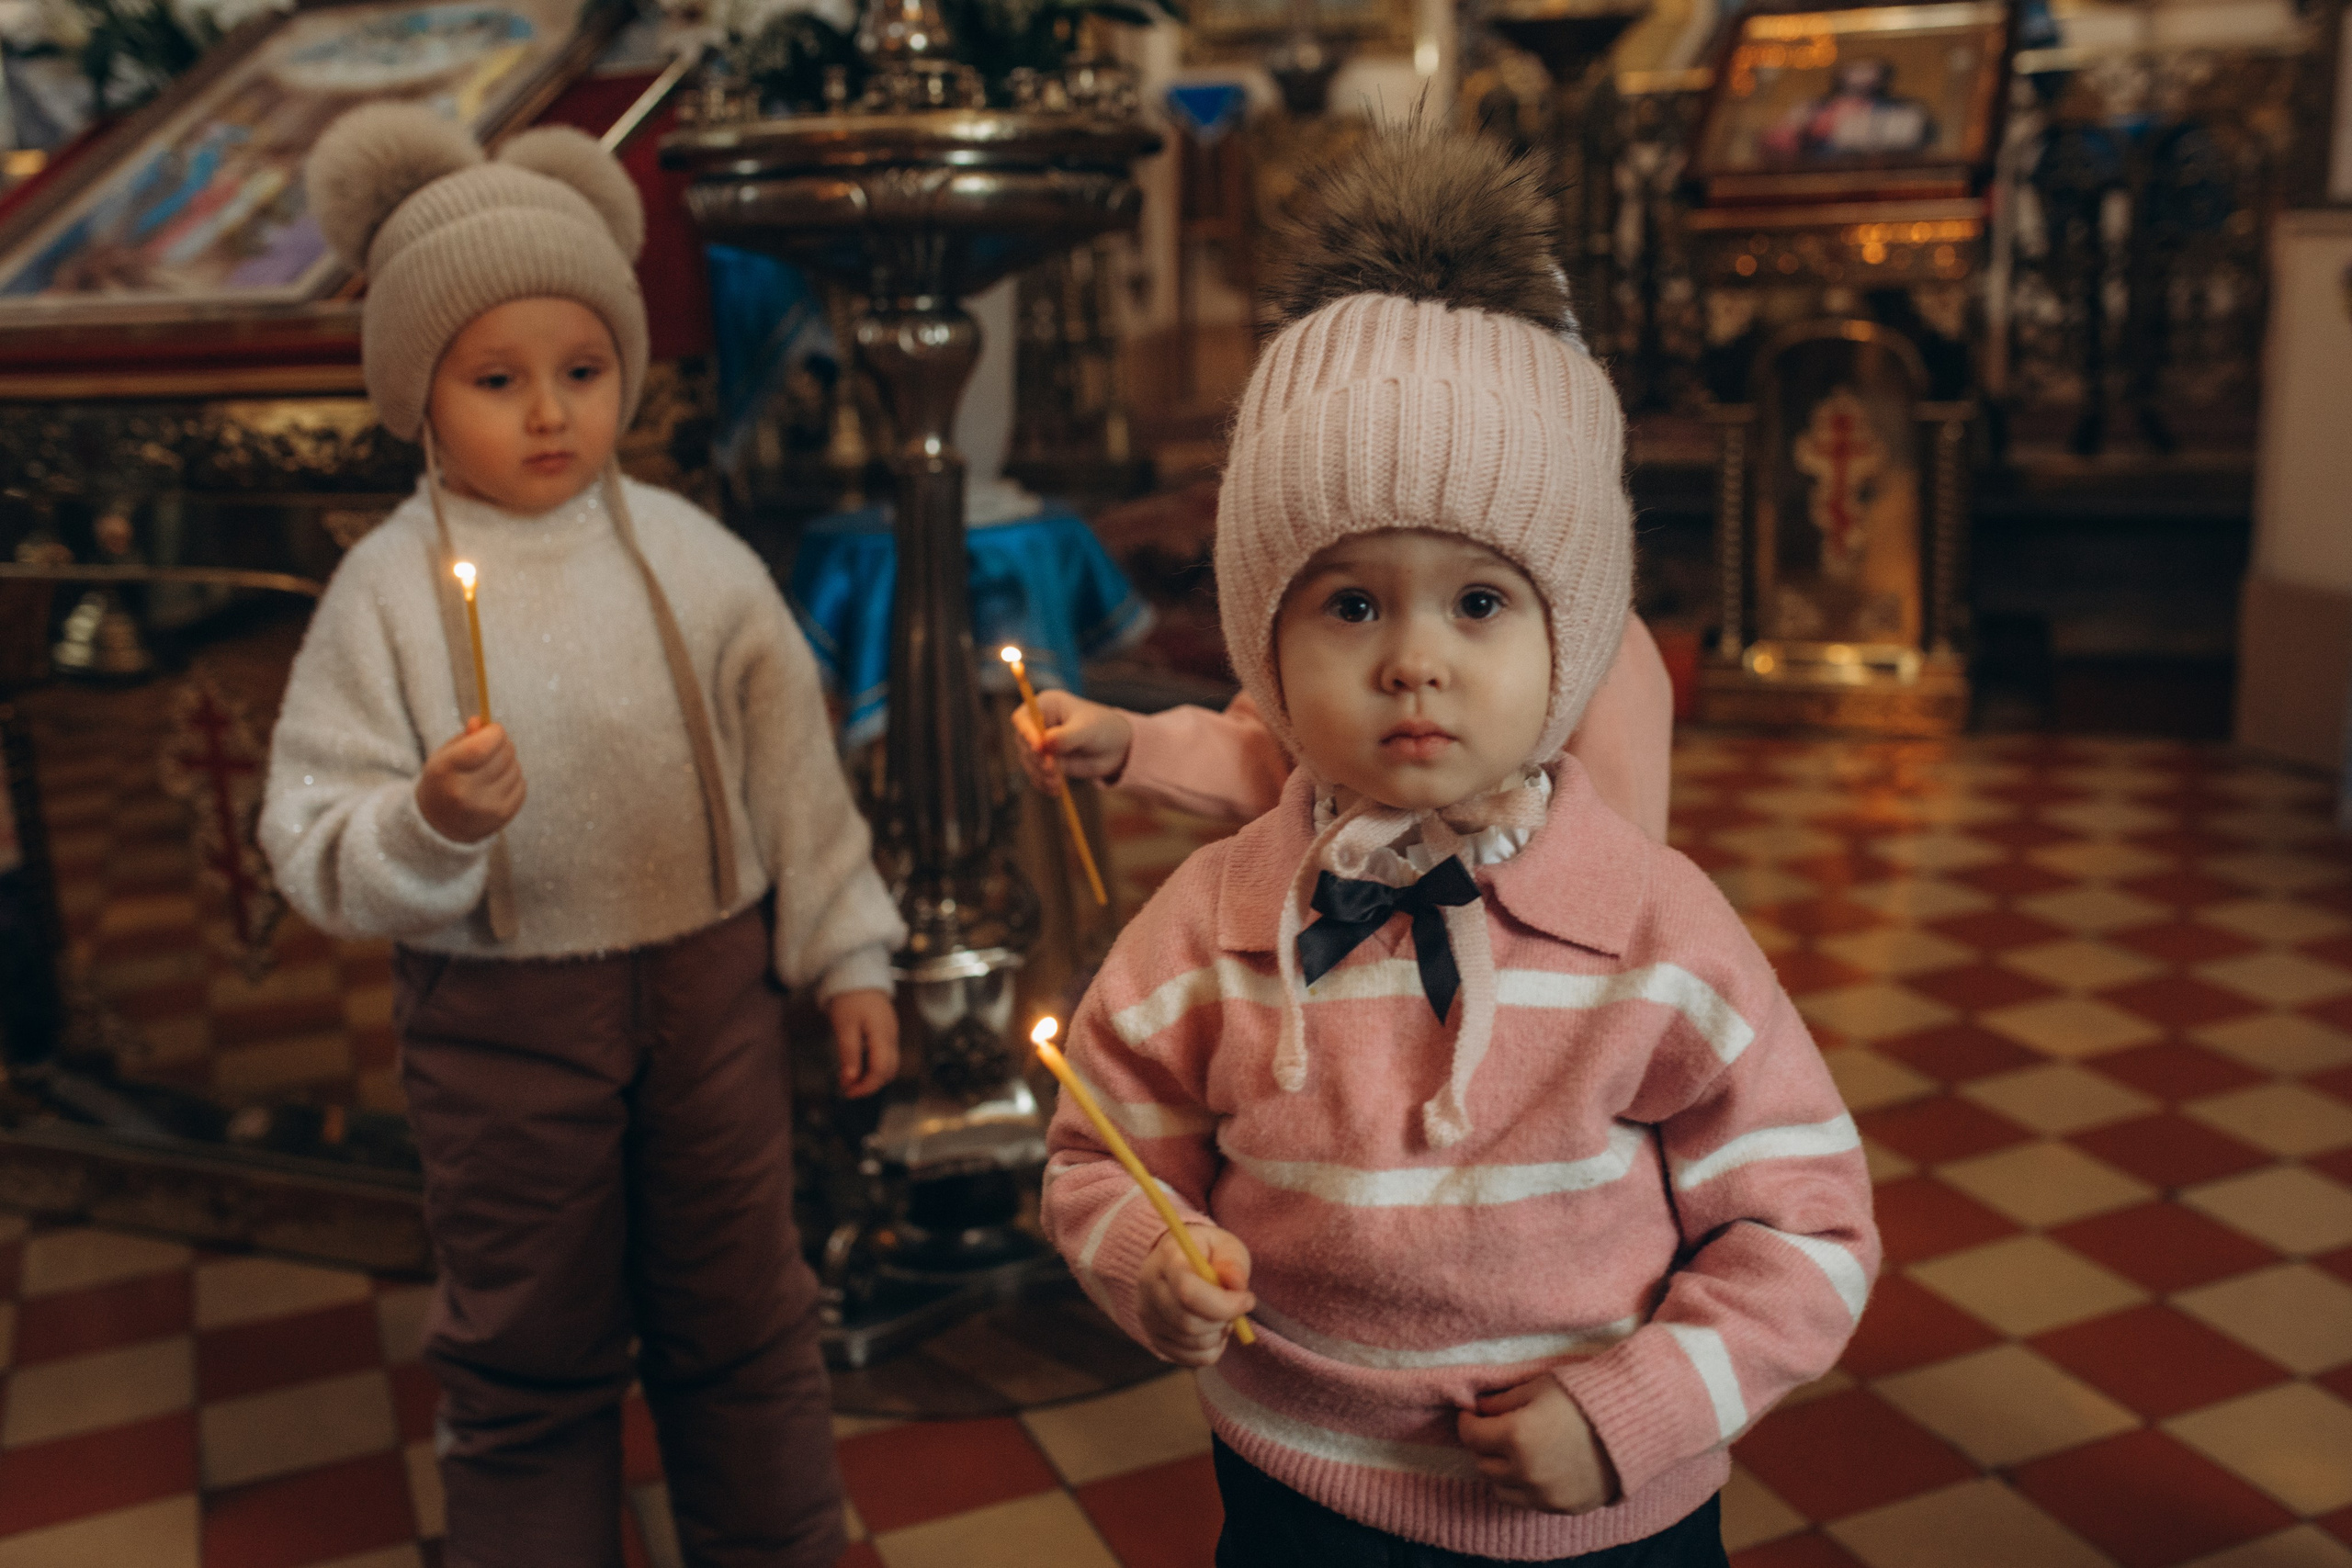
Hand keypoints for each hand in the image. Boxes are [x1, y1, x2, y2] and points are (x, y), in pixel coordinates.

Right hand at [416, 717, 524, 842]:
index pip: (482, 746)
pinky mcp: (502, 815)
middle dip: (502, 745)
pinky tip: (496, 785)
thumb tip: (481, 722)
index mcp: (445, 771)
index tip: (492, 730)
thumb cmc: (444, 780)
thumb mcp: (444, 755)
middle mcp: (464, 792)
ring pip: (515, 768)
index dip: (495, 732)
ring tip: (490, 770)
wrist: (440, 824)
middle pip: (504, 755)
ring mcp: (485, 807)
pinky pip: (522, 785)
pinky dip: (513, 780)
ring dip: (508, 764)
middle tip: (491, 749)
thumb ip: (465, 737)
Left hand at [825, 989, 898, 1096]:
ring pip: (889, 1065)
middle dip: (870, 1084)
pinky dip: (874, 1066)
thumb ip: (849, 1054)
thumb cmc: (851, 999)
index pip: (881, 1071)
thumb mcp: (845, 1027)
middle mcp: (892, 1037)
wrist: (859, 976)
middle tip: (848, 1088)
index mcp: (882, 1036)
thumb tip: (850, 1080)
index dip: (866, 1086)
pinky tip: (858, 1064)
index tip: (849, 1092)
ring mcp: (892, 1035)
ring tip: (851, 1078)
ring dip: (872, 1076)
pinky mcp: (888, 1033)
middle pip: (888, 1071)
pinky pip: (886, 1056)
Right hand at [1011, 689, 1132, 793]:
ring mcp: (1039, 744)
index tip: (1039, 748)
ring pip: (1028, 761)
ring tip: (1058, 782)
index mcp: (1045, 705)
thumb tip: (1044, 743)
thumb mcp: (1087, 730)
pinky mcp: (1044, 762)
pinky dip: (1043, 783)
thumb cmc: (1102, 728)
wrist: (1115, 747)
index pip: (1023, 718)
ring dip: (1040, 774)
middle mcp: (1037, 724)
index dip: (1027, 733)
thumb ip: (1066, 737)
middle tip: (1052, 770)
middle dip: (1036, 759)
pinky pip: (1036, 775)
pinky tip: (1056, 789)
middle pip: (1023, 742)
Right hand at [1137, 1223, 1254, 1365]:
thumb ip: (1233, 1262)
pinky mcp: (1155, 1338)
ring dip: (1219, 1334)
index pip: (1188, 1292)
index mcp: (1167, 1259)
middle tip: (1237, 1307)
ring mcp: (1149, 1316)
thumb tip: (1237, 1284)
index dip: (1224, 1303)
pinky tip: (1214, 1329)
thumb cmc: (1206, 1252)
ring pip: (1192, 1343)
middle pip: (1188, 1323)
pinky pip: (1190, 1359)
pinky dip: (1212, 1350)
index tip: (1248, 1300)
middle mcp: (1150, 1288)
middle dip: (1223, 1320)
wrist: (1176, 1262)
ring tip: (1223, 1314)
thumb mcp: (1224, 1245)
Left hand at [1457, 1377, 1617, 1513]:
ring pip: (1501, 1489)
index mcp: (1515, 1436)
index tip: (1471, 1415)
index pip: (1471, 1436)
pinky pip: (1529, 1502)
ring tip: (1514, 1452)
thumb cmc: (1585, 1396)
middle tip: (1493, 1430)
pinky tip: (1537, 1468)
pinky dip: (1525, 1487)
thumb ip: (1502, 1401)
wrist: (1634, 1423)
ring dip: (1501, 1471)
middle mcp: (1525, 1471)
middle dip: (1483, 1445)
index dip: (1467, 1422)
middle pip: (1483, 1464)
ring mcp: (1545, 1495)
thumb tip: (1479, 1408)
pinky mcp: (1563, 1508)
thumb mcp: (1538, 1387)